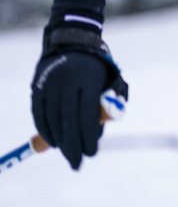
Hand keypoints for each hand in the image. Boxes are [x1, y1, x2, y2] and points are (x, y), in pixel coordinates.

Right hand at [31, 27, 127, 169]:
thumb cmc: (98, 70)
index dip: (89, 135)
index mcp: (90, 80)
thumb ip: (108, 105)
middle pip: (69, 119)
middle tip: (77, 164)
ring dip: (59, 141)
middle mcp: (68, 82)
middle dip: (73, 144)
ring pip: (52, 118)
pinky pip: (39, 114)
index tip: (92, 153)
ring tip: (68, 154)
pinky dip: (45, 130)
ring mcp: (51, 84)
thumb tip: (97, 134)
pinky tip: (53, 142)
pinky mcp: (37, 87)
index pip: (88, 113)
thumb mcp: (111, 81)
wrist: (73, 43)